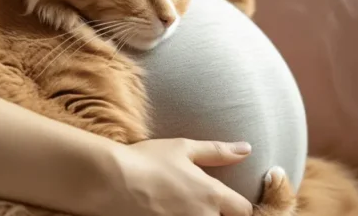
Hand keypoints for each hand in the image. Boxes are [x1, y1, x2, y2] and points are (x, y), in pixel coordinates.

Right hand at [100, 138, 253, 215]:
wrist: (111, 181)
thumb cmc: (147, 161)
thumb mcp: (184, 148)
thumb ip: (218, 151)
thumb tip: (246, 149)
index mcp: (212, 195)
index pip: (244, 211)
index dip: (237, 206)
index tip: (226, 201)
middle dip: (218, 214)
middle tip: (199, 203)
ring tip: (183, 209)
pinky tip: (167, 213)